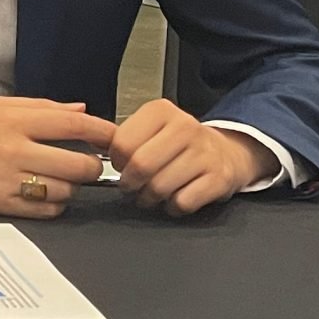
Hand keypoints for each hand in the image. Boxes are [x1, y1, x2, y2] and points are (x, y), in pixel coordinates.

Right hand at [0, 97, 114, 220]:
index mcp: (15, 119)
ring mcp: (6, 181)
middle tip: (88, 165)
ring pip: (63, 192)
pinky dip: (53, 206)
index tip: (113, 139)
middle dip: (91, 167)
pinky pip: (43, 212)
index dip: (103, 133)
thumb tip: (82, 112)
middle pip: (77, 165)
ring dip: (70, 188)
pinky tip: (44, 196)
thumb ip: (41, 108)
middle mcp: (14, 150)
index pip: (75, 126)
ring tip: (60, 180)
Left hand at [110, 100, 270, 215]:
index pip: (122, 142)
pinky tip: (175, 198)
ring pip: (160, 186)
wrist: (226, 153)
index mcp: (161, 111)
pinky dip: (173, 207)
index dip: (116, 162)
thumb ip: (123, 136)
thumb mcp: (152, 129)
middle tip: (131, 187)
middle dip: (130, 184)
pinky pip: (182, 202)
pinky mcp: (219, 178)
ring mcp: (205, 152)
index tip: (121, 165)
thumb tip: (92, 142)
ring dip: (150, 198)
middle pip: (141, 166)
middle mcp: (185, 127)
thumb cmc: (180, 145)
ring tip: (152, 194)